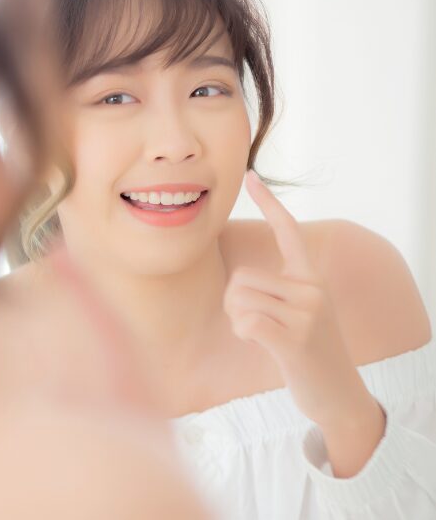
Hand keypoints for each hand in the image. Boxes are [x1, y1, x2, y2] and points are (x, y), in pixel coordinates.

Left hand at [224, 172, 382, 439]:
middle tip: (252, 322)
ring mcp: (307, 314)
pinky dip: (242, 333)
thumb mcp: (299, 315)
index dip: (268, 202)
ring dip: (237, 320)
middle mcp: (313, 289)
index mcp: (311, 278)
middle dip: (233, 302)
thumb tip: (238, 284)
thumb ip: (277, 294)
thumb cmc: (309, 354)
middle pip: (240, 278)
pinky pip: (246, 321)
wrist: (339, 397)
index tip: (249, 176)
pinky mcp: (296, 339)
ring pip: (239, 299)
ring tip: (260, 334)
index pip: (288, 231)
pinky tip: (258, 343)